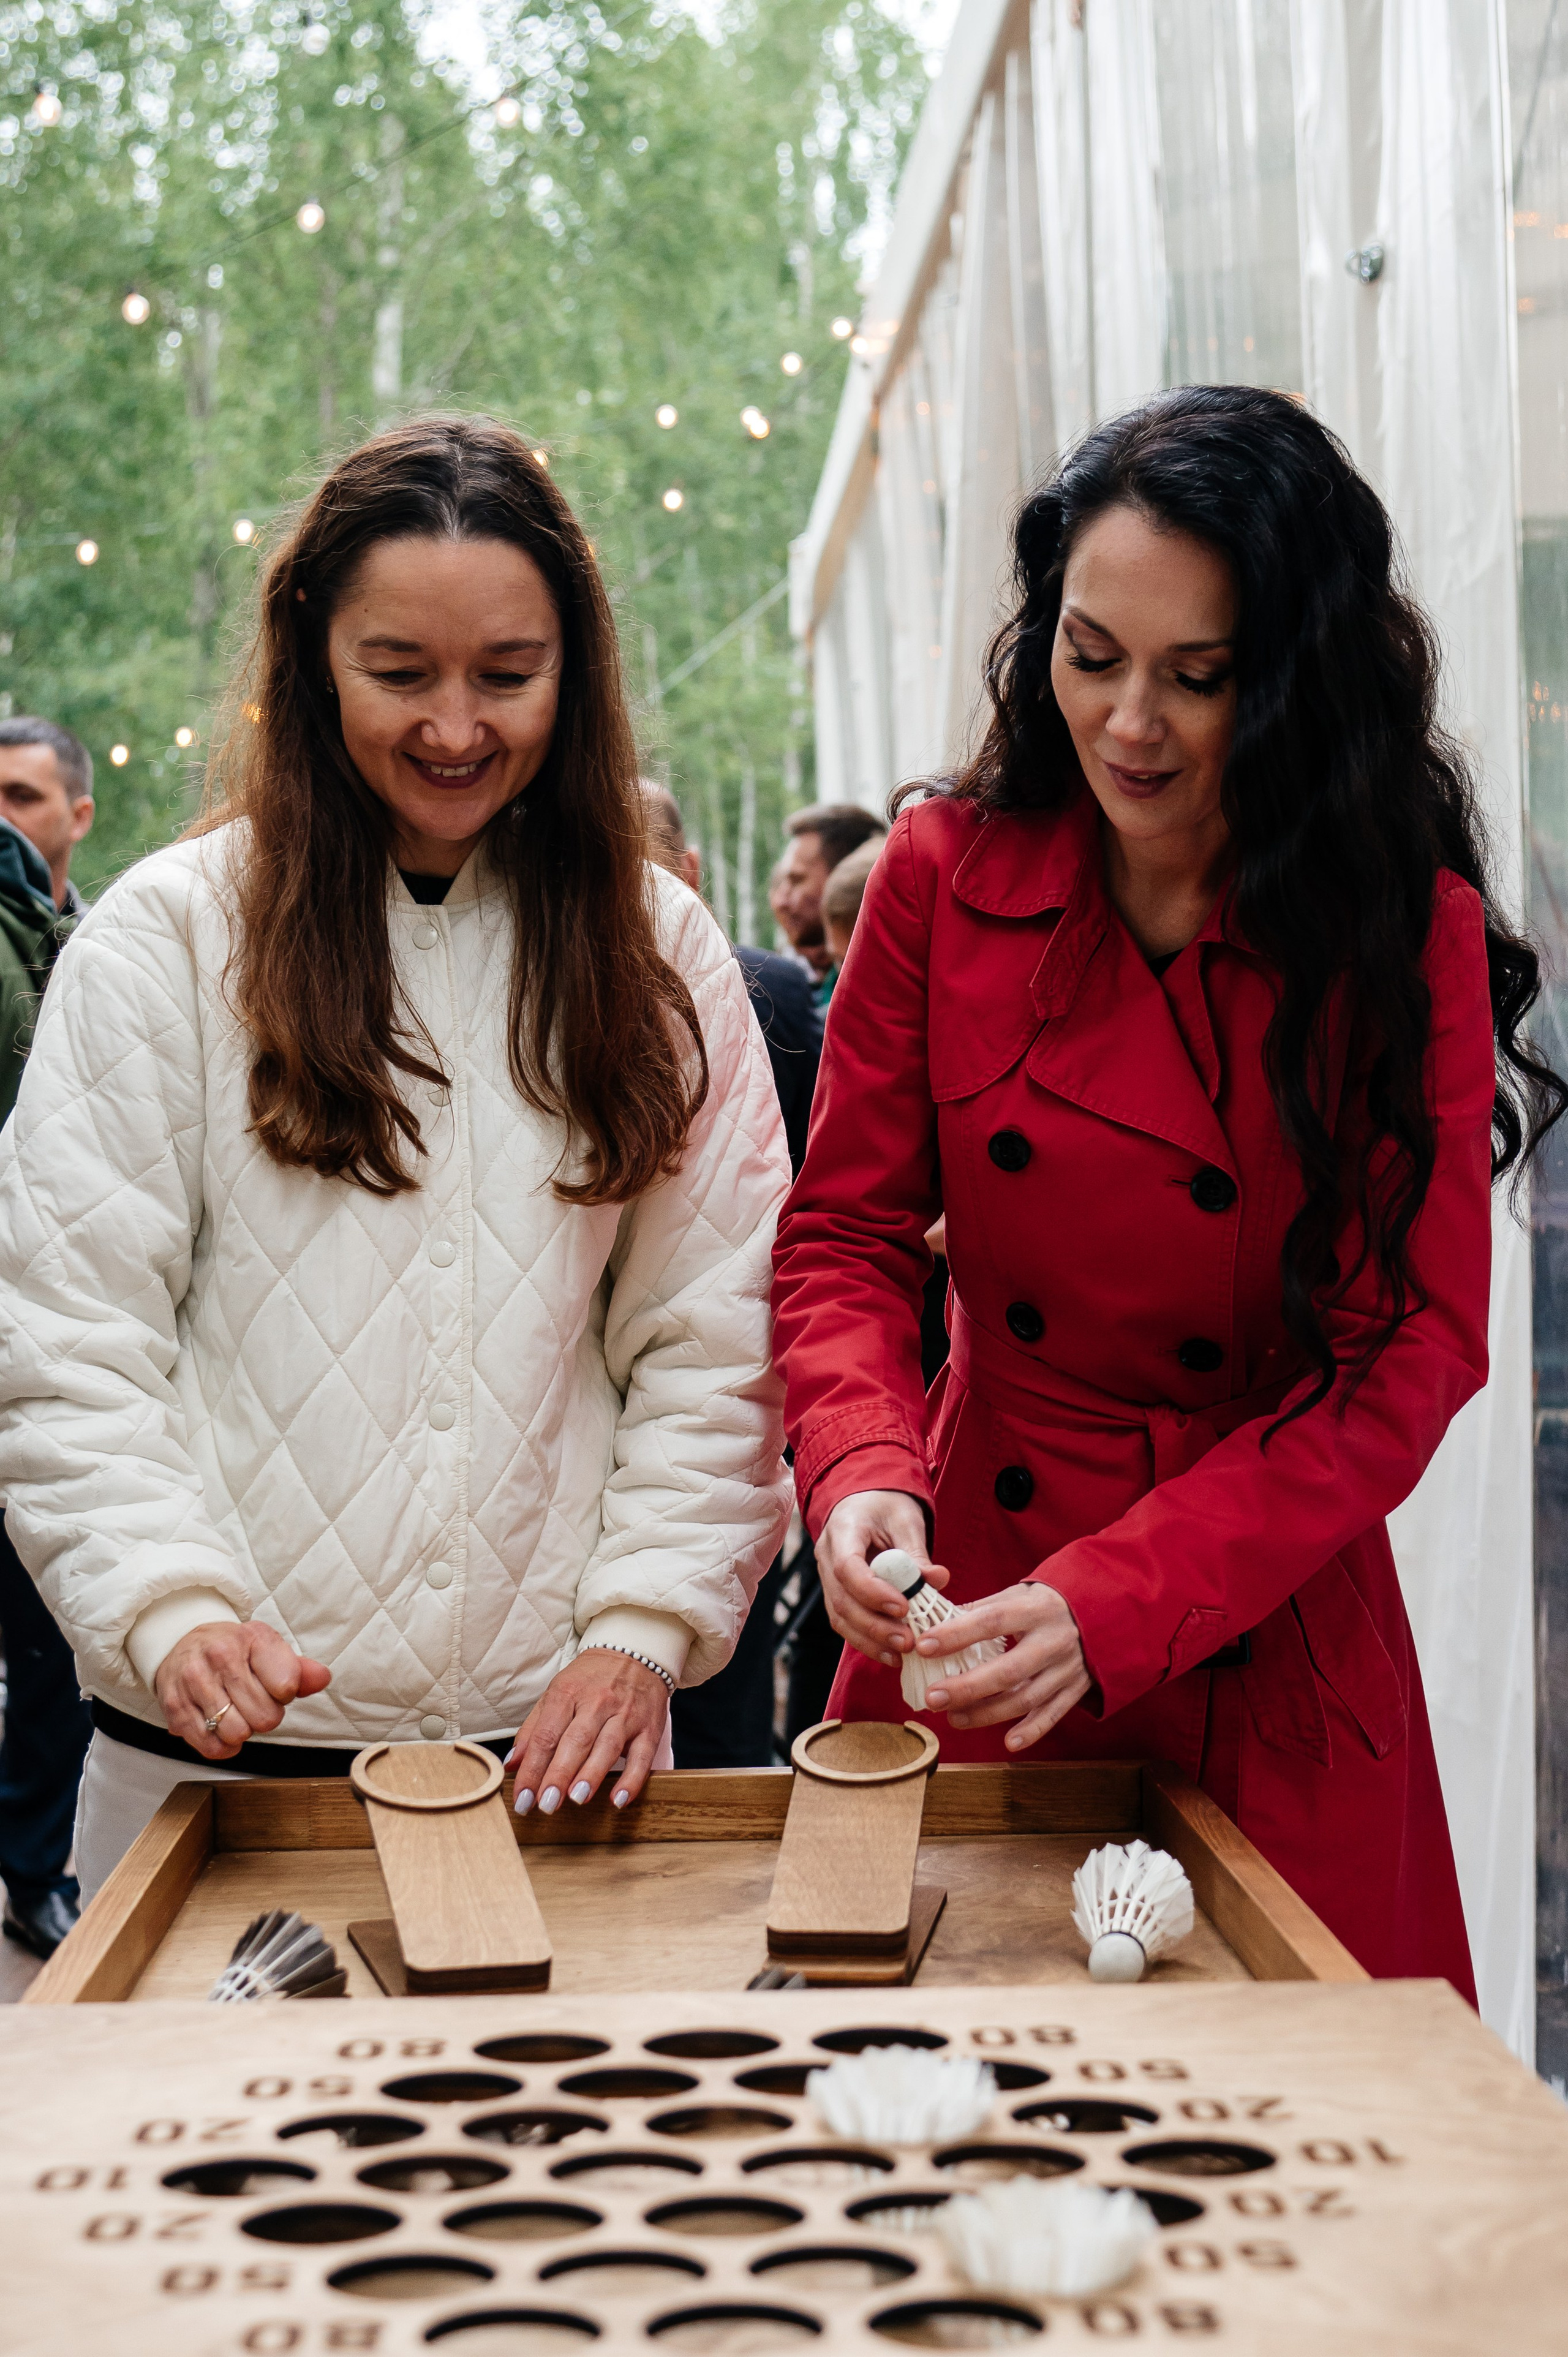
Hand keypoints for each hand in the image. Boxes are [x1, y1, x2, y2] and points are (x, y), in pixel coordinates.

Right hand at [154, 1620, 331, 1759]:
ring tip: (235, 1712)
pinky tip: (219, 1727)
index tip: (274, 1686)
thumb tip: (322, 1678)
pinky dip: (222, 1746)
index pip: (287, 1686)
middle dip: (265, 1716)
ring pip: (238, 1733)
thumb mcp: (267, 1648)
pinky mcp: (175, 1707)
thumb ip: (299, 1668)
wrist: (181, 1641)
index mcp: (251, 1638)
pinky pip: (212, 1747)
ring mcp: (194, 1681)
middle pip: (265, 1717)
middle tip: (253, 1702)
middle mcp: (220, 1656)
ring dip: (242, 1731)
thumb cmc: (231, 1649)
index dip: (285, 1694)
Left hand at [506, 1650, 668, 1815]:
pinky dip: (632, 1779)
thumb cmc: (590, 1680)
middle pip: (575, 1741)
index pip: (546, 1735)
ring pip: (607, 1746)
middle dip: (559, 1774)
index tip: (522, 1797)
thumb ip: (533, 1729)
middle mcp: (597, 1703)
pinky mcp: (649, 1727)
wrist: (636, 1652)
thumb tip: (511, 1764)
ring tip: (576, 1799)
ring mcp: (626, 1715)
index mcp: (567, 1693)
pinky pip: (642, 1756)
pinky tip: (619, 1799)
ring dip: (591, 1774)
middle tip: (545, 1804)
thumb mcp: (556, 1693)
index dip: (532, 1768)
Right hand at [815, 1489, 949, 1665]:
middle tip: (909, 1641)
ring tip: (901, 1654)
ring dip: (870, 1640)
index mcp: (843, 1530)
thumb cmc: (885, 1505)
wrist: (864, 1501)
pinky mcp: (837, 1593)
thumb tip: (937, 1580)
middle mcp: (827, 1555)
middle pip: (841, 1600)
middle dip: (875, 1626)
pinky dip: (866, 1640)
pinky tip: (890, 1654)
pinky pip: (845, 1622)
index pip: (847, 1567)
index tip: (903, 1608)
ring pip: (840, 1617)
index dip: (873, 1592)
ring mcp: (827, 1577)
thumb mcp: (906, 1519)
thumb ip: (917, 1552)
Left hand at [920, 1582, 1089, 1749]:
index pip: (991, 1621)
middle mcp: (1053, 1640)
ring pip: (1026, 1698)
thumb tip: (937, 1622)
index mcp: (1035, 1609)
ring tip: (953, 1718)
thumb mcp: (1019, 1593)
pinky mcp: (1075, 1689)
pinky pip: (1053, 1715)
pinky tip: (1007, 1743)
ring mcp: (1067, 1668)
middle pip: (1008, 1670)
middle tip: (932, 1697)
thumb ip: (982, 1608)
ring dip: (987, 1713)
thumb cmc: (1046, 1602)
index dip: (956, 1634)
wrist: (1104, 1611)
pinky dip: (1031, 1731)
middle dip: (967, 1687)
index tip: (923, 1647)